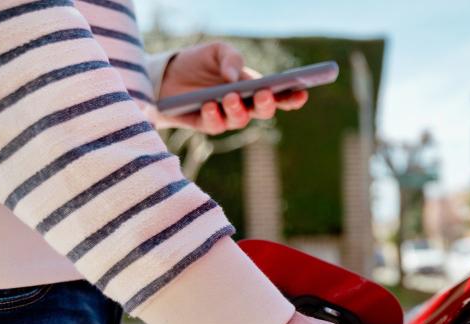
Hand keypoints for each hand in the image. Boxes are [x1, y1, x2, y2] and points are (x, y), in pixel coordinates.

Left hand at [157, 42, 307, 133]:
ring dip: (238, 109)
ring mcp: (227, 117)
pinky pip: (215, 125)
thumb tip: (234, 78)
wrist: (167, 74)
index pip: (279, 96)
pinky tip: (210, 104)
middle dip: (267, 104)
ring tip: (230, 96)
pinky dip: (214, 115)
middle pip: (264, 111)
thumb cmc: (199, 62)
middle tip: (264, 94)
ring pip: (240, 120)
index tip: (302, 93)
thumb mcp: (217, 51)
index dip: (292, 98)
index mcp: (254, 88)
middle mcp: (245, 106)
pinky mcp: (206, 125)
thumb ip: (230, 58)